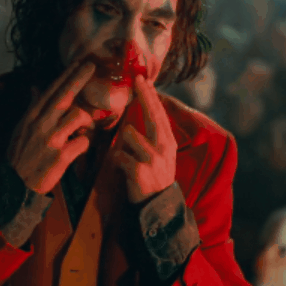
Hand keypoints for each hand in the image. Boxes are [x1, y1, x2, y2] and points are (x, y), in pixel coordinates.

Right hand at [7, 58, 95, 193]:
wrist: (15, 185)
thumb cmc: (21, 154)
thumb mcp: (22, 128)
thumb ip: (32, 107)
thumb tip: (35, 88)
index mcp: (32, 117)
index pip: (51, 91)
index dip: (66, 76)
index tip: (79, 63)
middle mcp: (41, 124)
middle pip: (64, 96)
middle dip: (79, 79)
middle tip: (91, 66)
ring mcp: (51, 139)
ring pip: (77, 116)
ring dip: (85, 122)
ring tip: (82, 130)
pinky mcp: (61, 155)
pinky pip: (83, 141)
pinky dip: (84, 144)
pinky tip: (77, 148)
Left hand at [113, 75, 176, 203]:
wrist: (158, 206)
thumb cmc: (154, 176)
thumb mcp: (161, 154)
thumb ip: (154, 134)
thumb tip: (147, 110)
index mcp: (168, 142)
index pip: (159, 113)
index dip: (151, 95)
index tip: (143, 79)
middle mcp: (163, 147)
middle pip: (152, 115)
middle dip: (144, 95)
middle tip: (137, 79)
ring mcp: (152, 159)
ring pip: (128, 134)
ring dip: (122, 144)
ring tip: (128, 158)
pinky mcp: (139, 170)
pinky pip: (119, 155)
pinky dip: (116, 161)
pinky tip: (123, 170)